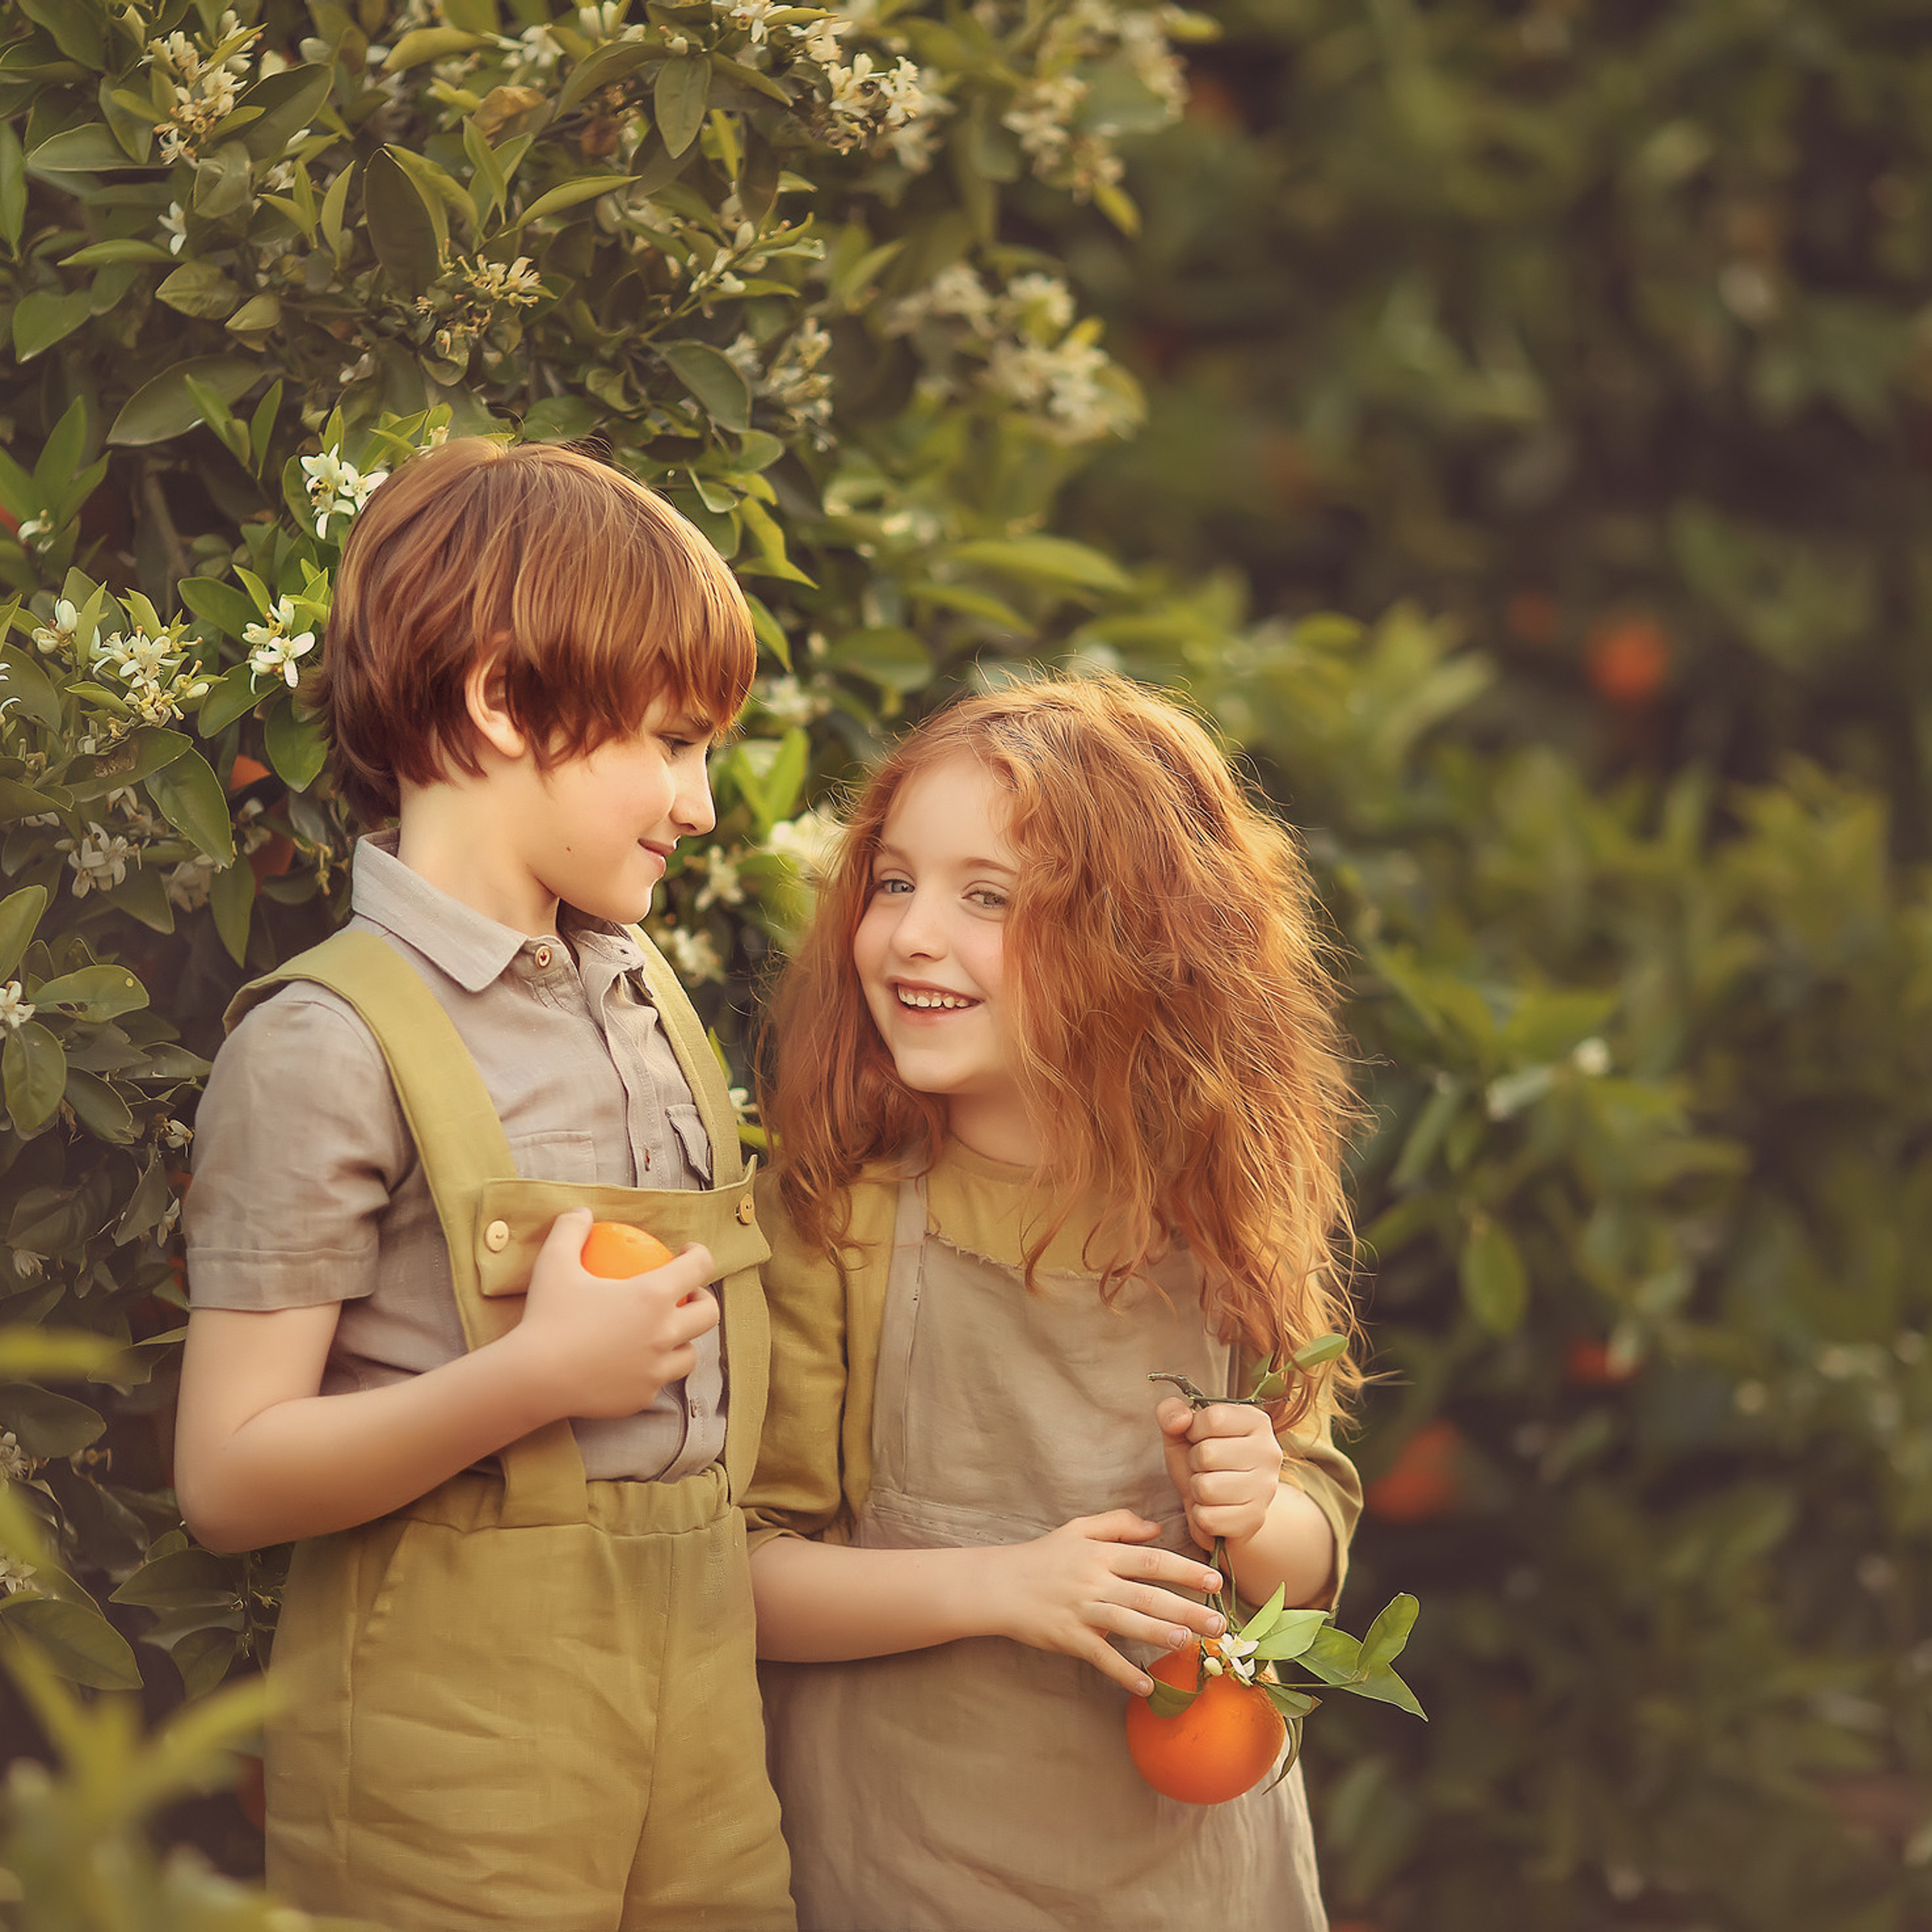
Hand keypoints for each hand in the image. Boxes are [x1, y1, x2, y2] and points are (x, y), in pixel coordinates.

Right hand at [507, 1207, 719, 1421]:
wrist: (533, 1379)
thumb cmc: (546, 1317)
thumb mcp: (554, 1263)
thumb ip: (570, 1230)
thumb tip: (581, 1212)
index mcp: (653, 1296)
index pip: (700, 1267)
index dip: (700, 1254)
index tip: (687, 1252)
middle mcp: (664, 1334)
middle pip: (709, 1314)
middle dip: (703, 1299)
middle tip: (685, 1294)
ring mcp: (656, 1370)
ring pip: (689, 1355)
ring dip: (683, 1340)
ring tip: (663, 1333)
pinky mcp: (641, 1398)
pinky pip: (657, 1381)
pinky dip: (652, 1370)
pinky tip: (634, 1364)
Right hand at [979, 1510, 1225, 1695]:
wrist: (1000, 1584)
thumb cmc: (1044, 1556)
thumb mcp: (1079, 1528)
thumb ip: (1119, 1523)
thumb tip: (1157, 1530)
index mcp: (1102, 1553)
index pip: (1151, 1561)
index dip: (1184, 1570)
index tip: (1213, 1581)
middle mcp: (1095, 1580)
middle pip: (1148, 1595)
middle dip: (1186, 1608)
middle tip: (1218, 1623)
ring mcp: (1082, 1610)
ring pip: (1127, 1623)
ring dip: (1159, 1634)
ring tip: (1189, 1643)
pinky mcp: (1069, 1637)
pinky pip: (1100, 1656)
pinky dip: (1122, 1672)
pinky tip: (1145, 1686)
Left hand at [1158, 1398, 1283, 1551]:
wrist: (1221, 1505)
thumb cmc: (1202, 1461)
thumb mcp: (1181, 1430)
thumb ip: (1171, 1412)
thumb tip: (1179, 1421)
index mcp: (1256, 1421)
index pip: (1213, 1418)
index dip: (1194, 1431)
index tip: (1200, 1439)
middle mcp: (1269, 1452)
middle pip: (1208, 1454)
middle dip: (1194, 1462)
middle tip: (1206, 1467)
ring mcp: (1266, 1488)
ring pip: (1206, 1488)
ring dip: (1196, 1490)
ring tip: (1209, 1486)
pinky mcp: (1255, 1520)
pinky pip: (1207, 1518)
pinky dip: (1200, 1515)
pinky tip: (1214, 1508)